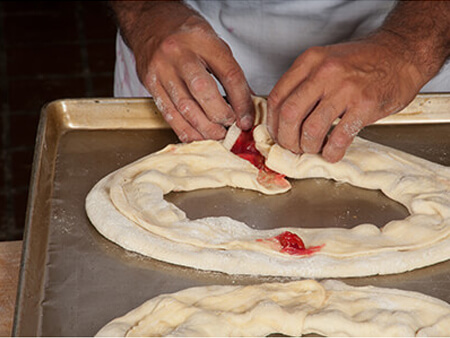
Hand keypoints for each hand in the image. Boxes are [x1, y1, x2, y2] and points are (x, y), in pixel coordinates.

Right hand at [113, 2, 253, 142]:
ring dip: (204, 128)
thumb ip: (228, 72)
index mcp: (202, 40)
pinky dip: (184, 129)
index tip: (246, 119)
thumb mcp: (213, 42)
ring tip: (217, 136)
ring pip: (184, 106)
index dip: (241, 101)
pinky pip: (168, 113)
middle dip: (220, 116)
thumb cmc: (184, 32)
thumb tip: (244, 105)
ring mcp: (162, 69)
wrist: (149, 21)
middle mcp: (179, 54)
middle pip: (204, 91)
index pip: (229, 74)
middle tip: (230, 128)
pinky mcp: (150, 83)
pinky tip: (196, 135)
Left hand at [267, 33, 425, 162]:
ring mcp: (345, 88)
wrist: (401, 54)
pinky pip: (340, 137)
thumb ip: (304, 84)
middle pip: (289, 115)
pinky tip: (332, 153)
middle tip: (292, 148)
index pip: (276, 98)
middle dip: (286, 139)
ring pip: (311, 129)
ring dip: (308, 147)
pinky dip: (332, 152)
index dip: (273, 124)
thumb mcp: (325, 61)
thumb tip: (284, 118)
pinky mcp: (364, 105)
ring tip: (313, 149)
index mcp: (310, 61)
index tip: (277, 134)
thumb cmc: (363, 61)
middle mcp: (324, 72)